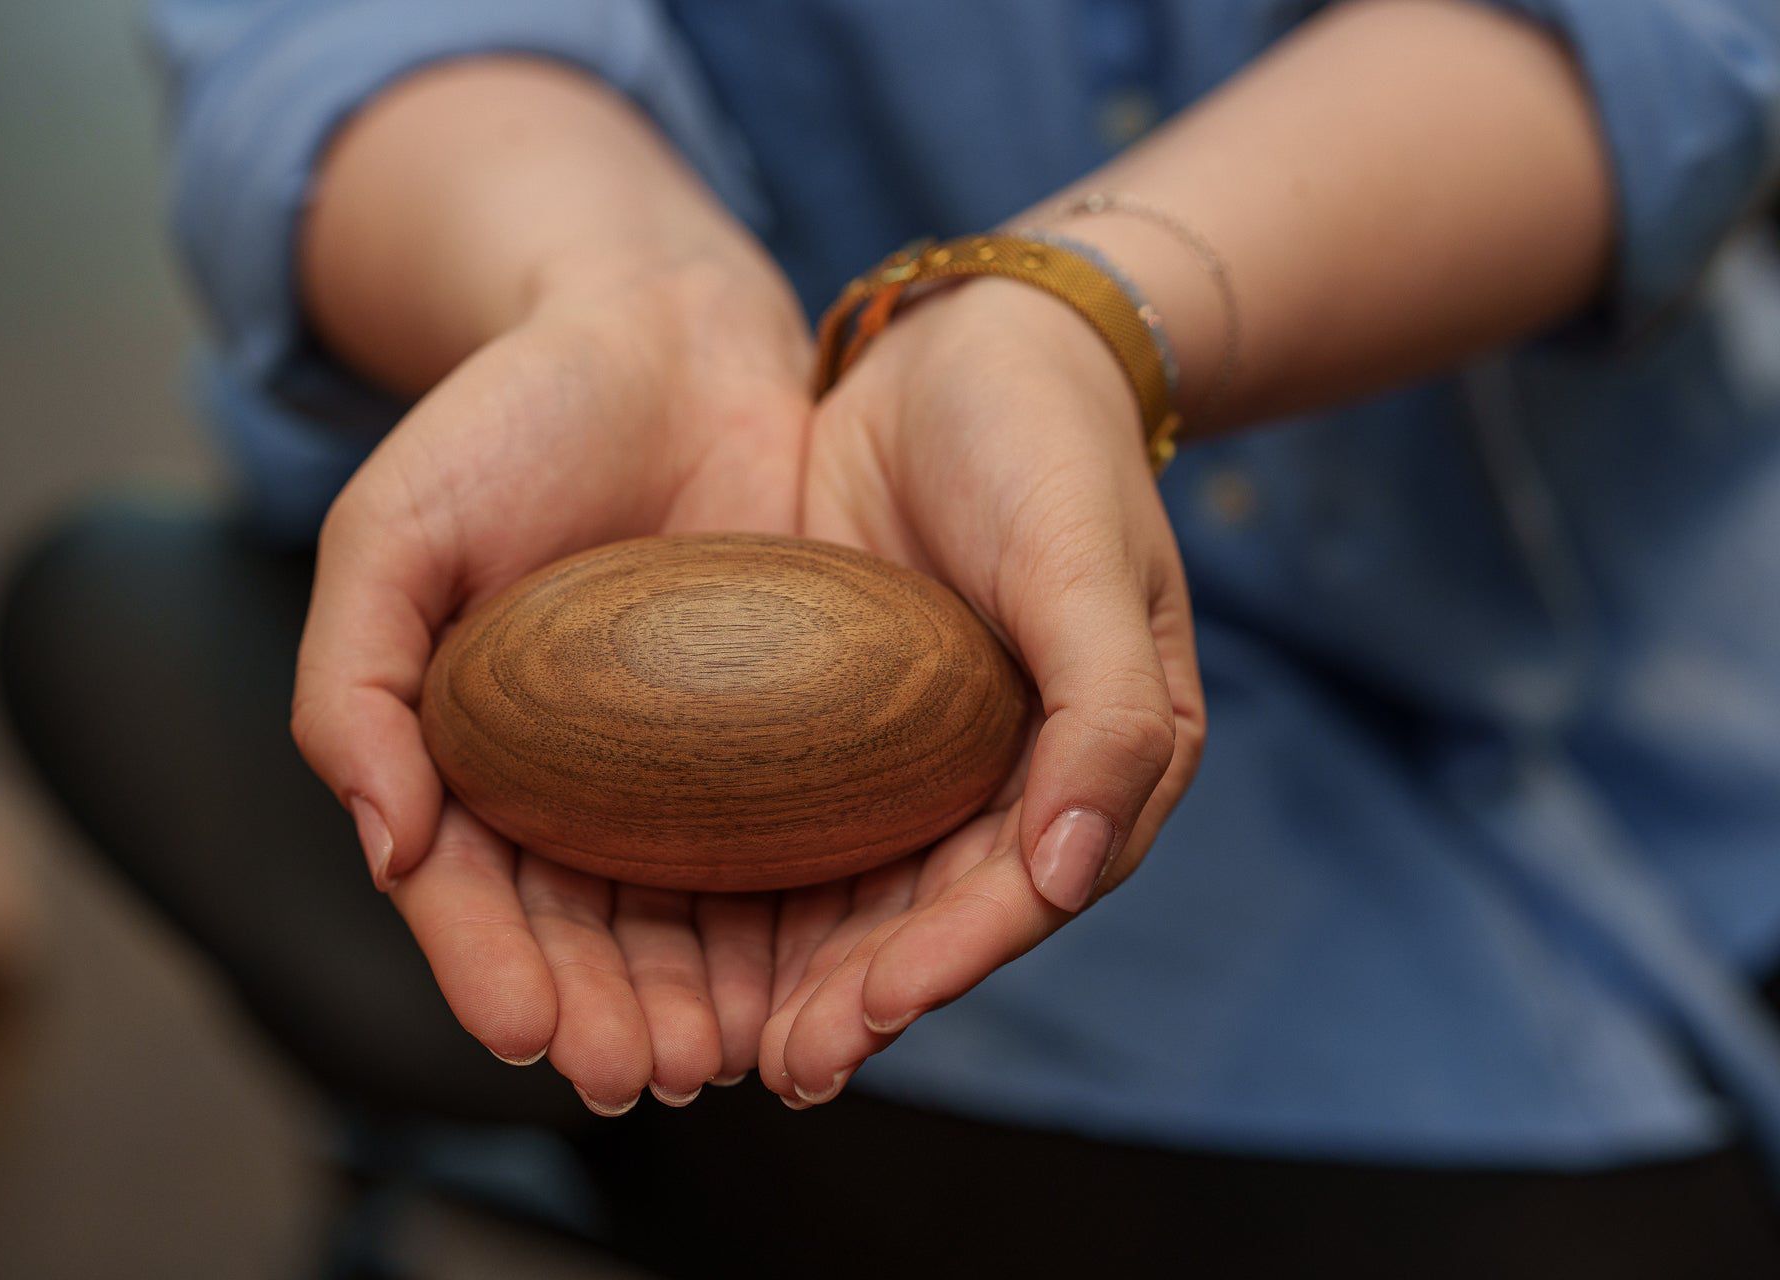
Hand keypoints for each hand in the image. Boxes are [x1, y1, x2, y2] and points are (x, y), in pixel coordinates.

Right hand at [292, 244, 811, 1110]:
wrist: (663, 336)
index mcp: (461, 755)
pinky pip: (785, 843)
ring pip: (687, 915)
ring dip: (705, 998)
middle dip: (613, 1013)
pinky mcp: (784, 735)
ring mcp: (680, 766)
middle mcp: (571, 782)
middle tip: (654, 1072)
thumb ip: (350, 679)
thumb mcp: (393, 528)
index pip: (468, 892)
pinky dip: (794, 919)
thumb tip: (384, 843)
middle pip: (584, 930)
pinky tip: (816, 972)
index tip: (532, 1031)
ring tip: (733, 1054)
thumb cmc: (509, 422)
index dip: (493, 969)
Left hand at [758, 278, 1205, 1105]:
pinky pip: (797, 814)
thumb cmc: (1049, 444)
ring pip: (856, 888)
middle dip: (852, 999)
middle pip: (927, 916)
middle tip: (766, 1066)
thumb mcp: (1087, 563)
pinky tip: (680, 924)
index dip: (940, 967)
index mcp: (1098, 763)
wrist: (967, 344)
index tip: (855, 1021)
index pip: (1018, 895)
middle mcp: (1010, 778)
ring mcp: (922, 753)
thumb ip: (1108, 714)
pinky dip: (751, 876)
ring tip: (714, 1037)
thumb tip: (1073, 872)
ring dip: (792, 969)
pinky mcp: (845, 717)